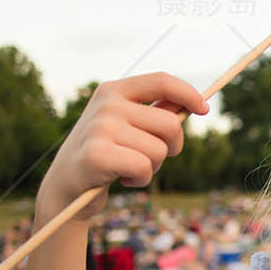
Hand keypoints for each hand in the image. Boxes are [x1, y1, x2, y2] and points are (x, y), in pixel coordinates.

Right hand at [38, 73, 208, 222]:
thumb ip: (155, 113)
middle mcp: (106, 105)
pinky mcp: (97, 155)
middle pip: (170, 124)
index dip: (188, 93)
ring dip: (153, 167)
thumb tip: (193, 104)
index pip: (162, 81)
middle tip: (152, 158)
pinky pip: (144, 168)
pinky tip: (121, 179)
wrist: (66, 188)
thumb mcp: (127, 126)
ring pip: (159, 150)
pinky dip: (140, 180)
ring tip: (129, 169)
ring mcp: (100, 128)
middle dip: (171, 147)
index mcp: (113, 90)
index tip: (204, 109)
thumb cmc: (105, 154)